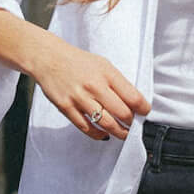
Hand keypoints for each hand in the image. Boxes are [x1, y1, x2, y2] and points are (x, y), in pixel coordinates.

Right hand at [28, 39, 149, 141]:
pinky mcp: (67, 107)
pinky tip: (104, 134)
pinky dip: (97, 134)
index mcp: (107, 73)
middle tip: (134, 126)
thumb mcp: (103, 65)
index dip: (143, 109)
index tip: (145, 112)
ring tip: (123, 134)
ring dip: (118, 132)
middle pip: (122, 113)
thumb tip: (133, 102)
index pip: (133, 96)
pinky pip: (86, 127)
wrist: (49, 58)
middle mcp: (94, 86)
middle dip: (132, 123)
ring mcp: (80, 98)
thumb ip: (117, 82)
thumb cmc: (77, 62)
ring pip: (106, 123)